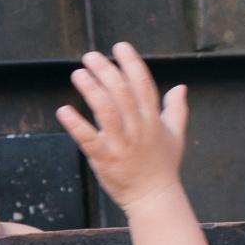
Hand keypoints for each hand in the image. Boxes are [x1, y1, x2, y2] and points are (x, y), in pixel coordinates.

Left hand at [56, 44, 191, 215]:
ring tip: (78, 74)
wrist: (154, 198)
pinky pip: (88, 139)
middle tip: (90, 56)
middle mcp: (138, 129)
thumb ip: (176, 109)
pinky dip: (75, 124)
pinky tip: (63, 110)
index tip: (120, 46)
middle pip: (122, 94)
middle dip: (106, 71)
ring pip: (106, 112)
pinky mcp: (105, 159)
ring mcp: (121, 145)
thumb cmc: (163, 166)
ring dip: (91, 90)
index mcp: (153, 120)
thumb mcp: (175, 135)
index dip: (132, 64)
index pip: (144, 85)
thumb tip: (181, 87)